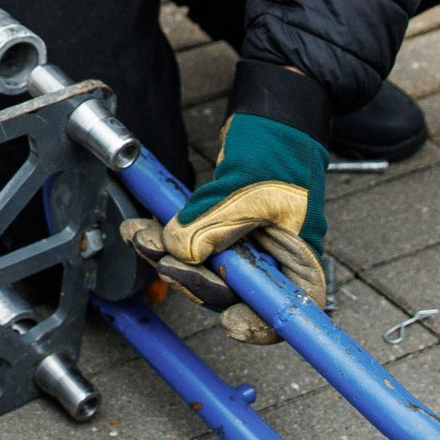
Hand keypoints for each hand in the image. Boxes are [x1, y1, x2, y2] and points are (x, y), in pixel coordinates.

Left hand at [123, 63, 329, 342]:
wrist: (269, 116)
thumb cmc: (278, 147)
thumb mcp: (250, 187)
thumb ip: (216, 223)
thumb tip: (180, 253)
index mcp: (299, 258)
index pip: (288, 309)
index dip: (259, 324)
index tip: (230, 320)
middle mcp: (275, 260)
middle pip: (234, 292)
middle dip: (193, 279)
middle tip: (162, 260)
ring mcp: (248, 248)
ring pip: (206, 270)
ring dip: (169, 256)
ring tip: (140, 237)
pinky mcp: (223, 233)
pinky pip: (193, 246)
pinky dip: (167, 239)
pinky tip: (142, 230)